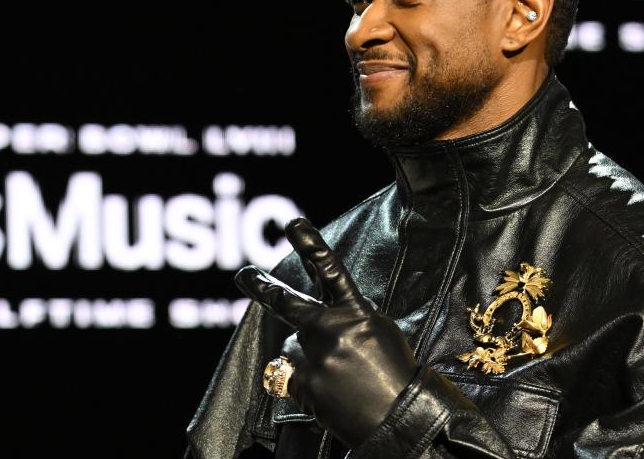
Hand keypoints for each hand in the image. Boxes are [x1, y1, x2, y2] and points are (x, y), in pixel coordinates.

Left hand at [234, 217, 419, 448]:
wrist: (400, 418)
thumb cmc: (396, 374)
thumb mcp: (379, 332)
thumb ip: (349, 317)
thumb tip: (324, 314)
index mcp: (356, 313)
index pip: (330, 271)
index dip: (311, 245)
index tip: (294, 224)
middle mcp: (330, 330)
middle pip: (286, 303)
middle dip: (262, 287)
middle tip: (244, 275)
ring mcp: (314, 359)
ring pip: (295, 350)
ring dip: (310, 361)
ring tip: (339, 379)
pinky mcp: (303, 386)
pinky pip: (293, 380)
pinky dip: (309, 387)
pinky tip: (331, 396)